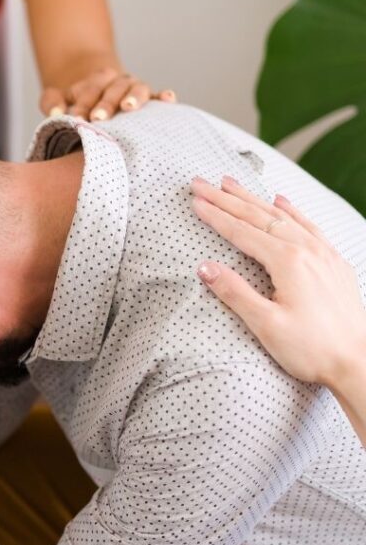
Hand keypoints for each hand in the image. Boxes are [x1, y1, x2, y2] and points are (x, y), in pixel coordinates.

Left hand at [41, 68, 175, 121]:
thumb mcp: (57, 98)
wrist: (96, 91)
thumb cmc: (75, 102)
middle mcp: (117, 81)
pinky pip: (158, 96)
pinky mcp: (149, 98)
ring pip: (137, 89)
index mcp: (96, 80)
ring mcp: (134, 88)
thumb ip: (52, 102)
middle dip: (106, 104)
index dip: (83, 104)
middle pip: (113, 90)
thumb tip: (55, 113)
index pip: (90, 91)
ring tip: (129, 107)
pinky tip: (169, 99)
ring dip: (134, 97)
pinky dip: (164, 96)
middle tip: (98, 118)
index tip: (76, 118)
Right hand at [191, 176, 365, 387]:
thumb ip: (234, 292)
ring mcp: (323, 254)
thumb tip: (205, 267)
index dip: (215, 216)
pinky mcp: (333, 263)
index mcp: (288, 262)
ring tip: (231, 184)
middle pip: (259, 217)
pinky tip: (281, 201)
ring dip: (253, 199)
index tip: (194, 202)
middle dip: (227, 199)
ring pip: (282, 216)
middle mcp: (307, 250)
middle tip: (201, 183)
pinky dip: (291, 210)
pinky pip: (308, 225)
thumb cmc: (312, 349)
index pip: (242, 232)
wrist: (358, 361)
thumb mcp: (266, 325)